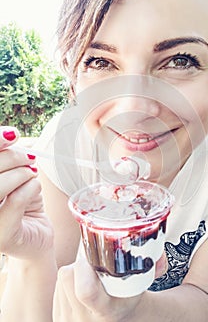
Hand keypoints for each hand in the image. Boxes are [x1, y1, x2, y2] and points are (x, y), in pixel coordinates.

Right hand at [0, 126, 53, 259]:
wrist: (35, 240)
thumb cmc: (21, 206)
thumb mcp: (12, 177)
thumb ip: (7, 160)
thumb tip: (11, 135)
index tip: (12, 135)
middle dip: (13, 157)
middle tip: (29, 159)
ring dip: (22, 174)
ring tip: (31, 176)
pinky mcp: (2, 234)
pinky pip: (17, 199)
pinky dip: (31, 188)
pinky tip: (33, 190)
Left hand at [53, 252, 167, 321]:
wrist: (121, 321)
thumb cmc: (131, 297)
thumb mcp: (140, 282)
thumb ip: (147, 259)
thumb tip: (153, 230)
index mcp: (108, 311)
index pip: (86, 291)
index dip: (85, 267)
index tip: (92, 257)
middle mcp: (86, 321)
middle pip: (68, 276)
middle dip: (80, 263)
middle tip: (93, 262)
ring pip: (62, 279)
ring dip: (74, 272)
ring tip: (90, 277)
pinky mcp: (59, 319)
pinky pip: (57, 288)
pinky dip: (67, 283)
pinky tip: (82, 286)